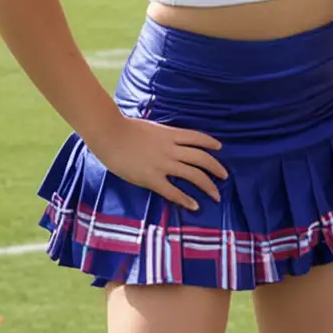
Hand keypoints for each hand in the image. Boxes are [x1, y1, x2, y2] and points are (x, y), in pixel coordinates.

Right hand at [89, 113, 227, 211]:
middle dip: (216, 168)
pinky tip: (194, 205)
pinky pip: (173, 191)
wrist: (108, 133)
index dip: (210, 142)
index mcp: (170, 134)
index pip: (197, 138)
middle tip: (225, 176)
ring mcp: (163, 164)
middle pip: (201, 158)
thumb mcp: (149, 127)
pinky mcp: (151, 178)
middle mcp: (171, 149)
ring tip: (216, 195)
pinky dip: (185, 199)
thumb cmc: (122, 127)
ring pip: (193, 175)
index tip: (219, 147)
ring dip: (208, 185)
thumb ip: (161, 135)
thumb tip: (167, 139)